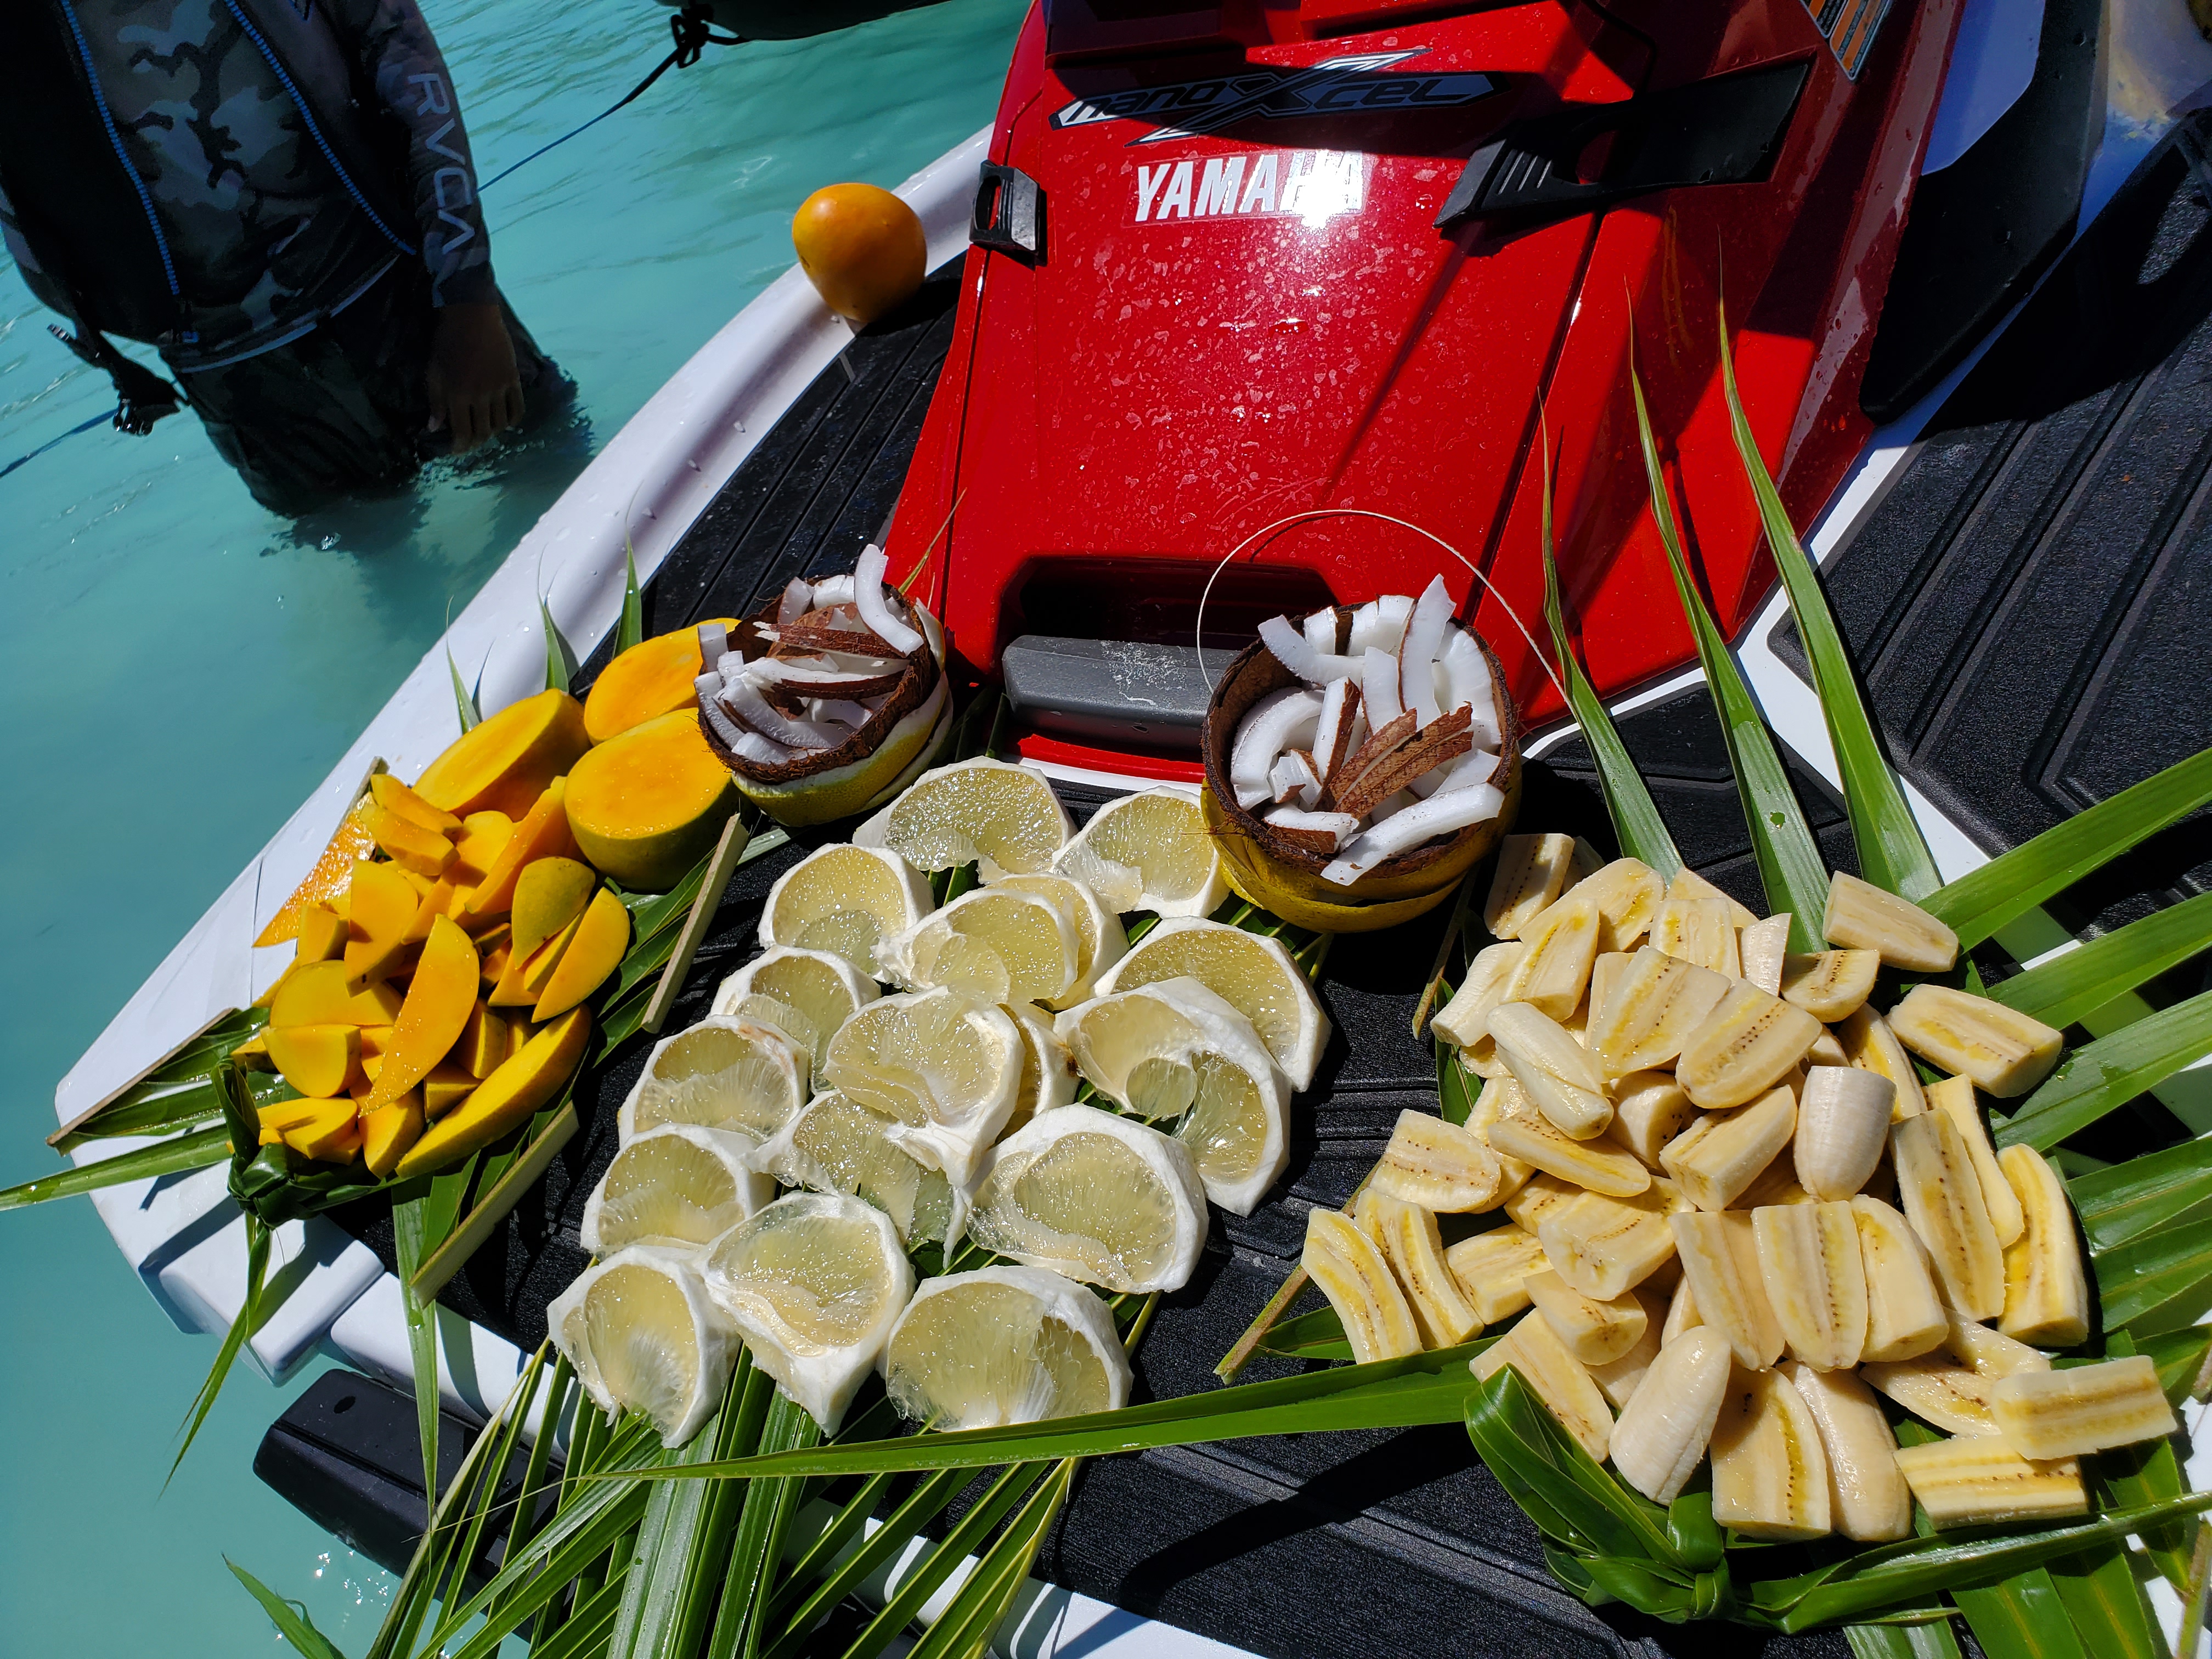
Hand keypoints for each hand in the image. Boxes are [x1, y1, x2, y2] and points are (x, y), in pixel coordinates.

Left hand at [425, 302, 522, 451]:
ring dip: (492, 432)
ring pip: (500, 424)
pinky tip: (504, 421)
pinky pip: (517, 409)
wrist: (472, 316)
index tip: (456, 451)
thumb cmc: (447, 342)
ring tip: (485, 430)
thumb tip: (434, 428)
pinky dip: (512, 420)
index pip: (462, 432)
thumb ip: (436, 402)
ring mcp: (499, 389)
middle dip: (476, 442)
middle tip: (470, 442)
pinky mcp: (513, 380)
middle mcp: (480, 397)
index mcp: (457, 395)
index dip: (460, 447)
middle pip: (483, 432)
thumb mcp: (434, 372)